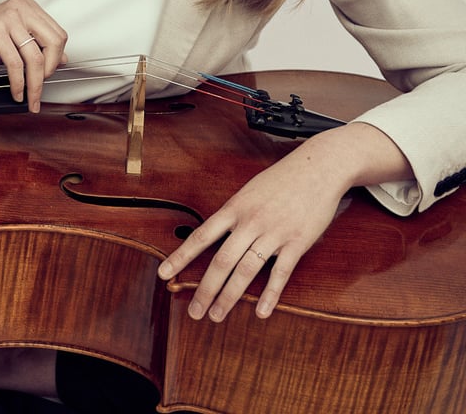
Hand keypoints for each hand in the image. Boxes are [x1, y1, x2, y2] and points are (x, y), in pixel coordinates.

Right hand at [0, 0, 67, 112]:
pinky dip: (18, 82)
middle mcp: (20, 8)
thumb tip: (63, 59)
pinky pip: (15, 63)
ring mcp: (7, 18)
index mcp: (27, 8)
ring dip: (35, 83)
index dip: (57, 59)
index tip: (49, 76)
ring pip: (35, 56)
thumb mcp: (12, 43)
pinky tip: (16, 92)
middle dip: (50, 72)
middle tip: (40, 88)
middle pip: (54, 43)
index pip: (58, 34)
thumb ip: (36, 48)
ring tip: (30, 98)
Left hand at [157, 139, 347, 321]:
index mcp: (236, 207)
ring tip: (217, 315)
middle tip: (194, 311)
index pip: (202, 236)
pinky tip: (261, 311)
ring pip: (247, 270)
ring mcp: (274, 232)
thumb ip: (234, 214)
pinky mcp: (297, 242)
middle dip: (205, 289)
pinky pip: (281, 273)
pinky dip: (270, 294)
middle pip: (222, 260)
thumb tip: (215, 235)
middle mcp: (251, 221)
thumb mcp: (250, 190)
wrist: (317, 167)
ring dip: (230, 296)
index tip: (164, 273)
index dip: (182, 256)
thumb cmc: (282, 179)